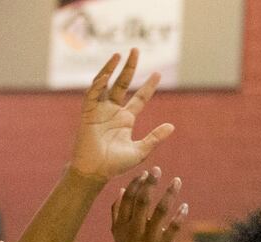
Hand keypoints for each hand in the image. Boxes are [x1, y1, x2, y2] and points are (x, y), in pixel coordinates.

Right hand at [70, 49, 174, 181]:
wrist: (95, 172)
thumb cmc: (115, 165)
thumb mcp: (140, 151)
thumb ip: (155, 138)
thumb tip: (172, 126)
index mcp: (125, 119)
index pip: (140, 98)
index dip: (148, 86)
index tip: (157, 73)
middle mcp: (113, 111)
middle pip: (122, 84)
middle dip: (129, 67)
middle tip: (135, 50)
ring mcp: (100, 110)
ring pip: (105, 84)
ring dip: (111, 69)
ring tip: (119, 55)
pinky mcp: (88, 113)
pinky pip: (92, 94)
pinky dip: (98, 84)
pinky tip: (106, 75)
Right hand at [110, 167, 187, 241]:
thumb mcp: (118, 233)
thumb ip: (117, 211)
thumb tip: (122, 189)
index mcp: (122, 224)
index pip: (129, 198)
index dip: (137, 183)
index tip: (146, 173)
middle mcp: (135, 230)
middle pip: (143, 201)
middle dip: (150, 183)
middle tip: (158, 169)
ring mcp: (149, 239)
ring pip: (160, 212)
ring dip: (169, 194)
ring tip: (177, 181)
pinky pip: (173, 229)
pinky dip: (179, 216)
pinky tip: (185, 206)